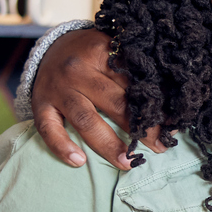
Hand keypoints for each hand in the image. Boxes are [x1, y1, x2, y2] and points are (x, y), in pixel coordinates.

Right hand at [29, 28, 156, 168]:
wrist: (50, 48)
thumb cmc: (91, 54)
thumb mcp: (112, 51)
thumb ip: (132, 70)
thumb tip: (168, 101)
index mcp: (100, 52)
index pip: (131, 81)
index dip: (153, 103)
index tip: (171, 122)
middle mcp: (78, 70)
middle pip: (113, 102)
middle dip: (138, 127)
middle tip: (159, 146)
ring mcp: (58, 89)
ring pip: (85, 119)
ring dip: (107, 144)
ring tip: (127, 163)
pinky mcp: (40, 104)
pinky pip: (49, 129)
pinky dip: (62, 146)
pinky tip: (79, 162)